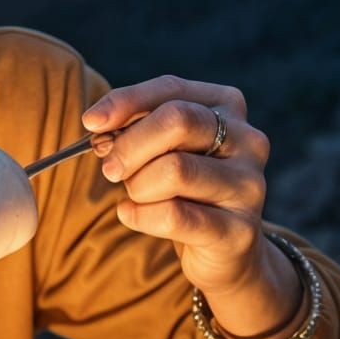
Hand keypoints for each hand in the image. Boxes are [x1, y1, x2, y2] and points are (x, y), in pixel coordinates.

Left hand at [82, 75, 297, 334]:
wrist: (224, 249)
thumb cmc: (183, 187)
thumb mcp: (160, 147)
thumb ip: (133, 127)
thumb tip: (97, 123)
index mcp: (226, 107)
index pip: (170, 89)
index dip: (126, 102)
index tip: (90, 122)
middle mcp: (247, 140)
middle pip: (177, 121)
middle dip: (130, 145)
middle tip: (110, 169)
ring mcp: (249, 185)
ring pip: (175, 170)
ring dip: (138, 186)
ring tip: (136, 196)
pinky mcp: (239, 230)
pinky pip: (175, 215)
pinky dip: (140, 216)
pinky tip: (131, 215)